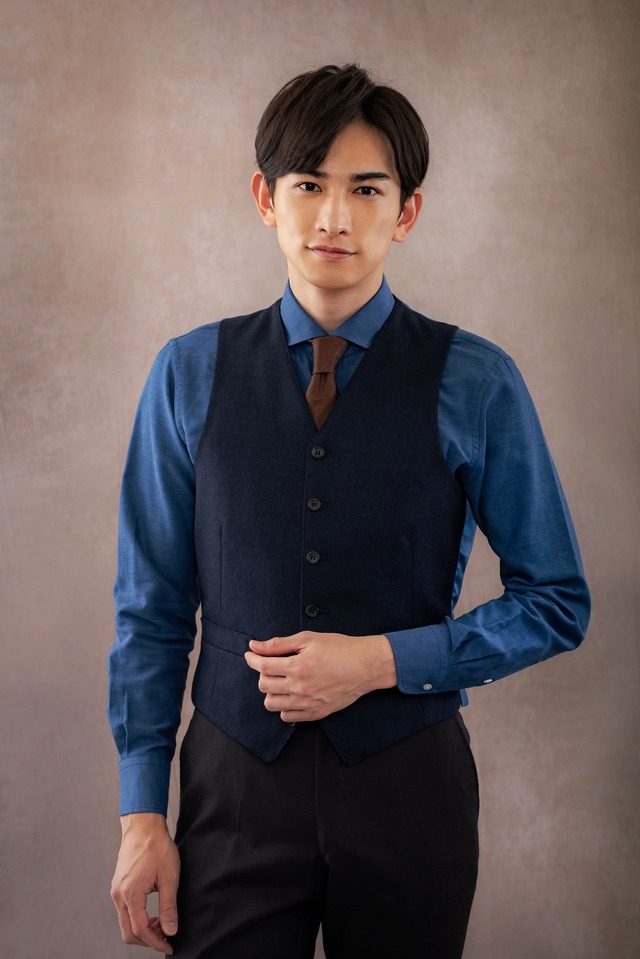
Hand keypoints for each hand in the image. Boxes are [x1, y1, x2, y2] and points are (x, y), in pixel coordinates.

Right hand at [111, 813, 179, 953]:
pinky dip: (137, 919)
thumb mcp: (169, 877)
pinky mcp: (118, 887)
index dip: (155, 942)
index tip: (169, 946)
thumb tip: (171, 930)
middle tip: (166, 937)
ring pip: (125, 923)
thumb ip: (169, 906)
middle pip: (128, 932)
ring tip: (161, 924)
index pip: (140, 930)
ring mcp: (116, 891)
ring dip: (142, 930)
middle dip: (147, 940)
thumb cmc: (157, 847)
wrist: (143, 826)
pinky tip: (152, 914)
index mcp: (130, 893)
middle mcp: (119, 895)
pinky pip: (125, 912)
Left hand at [244, 631, 396, 722]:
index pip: (262, 666)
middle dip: (262, 673)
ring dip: (271, 691)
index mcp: (297, 667)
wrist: (365, 666)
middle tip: (270, 664)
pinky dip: (284, 706)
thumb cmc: (339, 648)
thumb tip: (255, 645)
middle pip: (264, 686)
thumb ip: (279, 644)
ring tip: (281, 679)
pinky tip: (291, 693)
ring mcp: (307, 703)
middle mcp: (300, 688)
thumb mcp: (308, 639)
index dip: (252, 659)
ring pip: (272, 704)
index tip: (250, 654)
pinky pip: (287, 717)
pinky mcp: (316, 713)